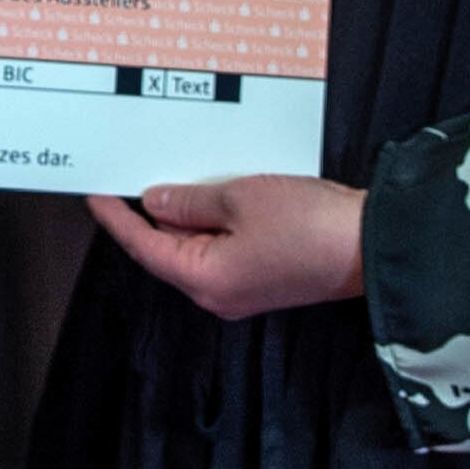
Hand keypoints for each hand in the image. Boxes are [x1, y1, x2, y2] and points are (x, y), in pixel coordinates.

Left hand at [91, 174, 365, 318]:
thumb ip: (191, 200)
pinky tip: (216, 192)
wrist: (372, 246)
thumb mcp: (240, 198)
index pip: (144, 247)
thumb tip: (157, 202)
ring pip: (197, 246)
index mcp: (205, 279)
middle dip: (152, 214)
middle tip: (135, 175)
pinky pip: (223, 247)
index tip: (97, 196)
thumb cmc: (312, 228)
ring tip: (177, 176)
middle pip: (168, 249)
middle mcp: (219, 293)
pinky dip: (213, 221)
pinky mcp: (265, 276)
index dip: (117, 219)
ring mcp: (243, 288)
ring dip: (186, 213)